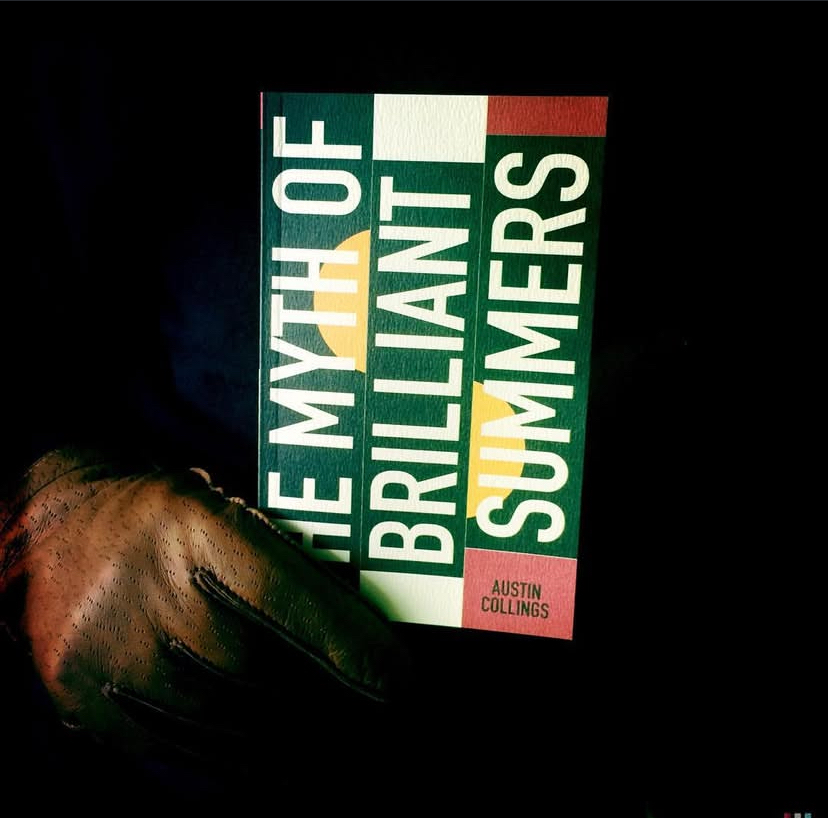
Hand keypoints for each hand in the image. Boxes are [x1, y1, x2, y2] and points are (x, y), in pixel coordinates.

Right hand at [0, 445, 409, 776]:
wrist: (51, 534)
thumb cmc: (161, 517)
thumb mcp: (224, 508)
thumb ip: (282, 562)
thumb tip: (358, 630)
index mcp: (197, 533)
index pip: (293, 602)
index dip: (355, 649)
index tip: (405, 684)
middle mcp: (156, 601)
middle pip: (274, 679)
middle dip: (344, 712)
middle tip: (391, 723)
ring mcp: (119, 664)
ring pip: (237, 728)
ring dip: (305, 747)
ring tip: (352, 751)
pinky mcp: (96, 710)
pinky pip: (191, 752)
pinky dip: (250, 764)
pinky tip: (289, 765)